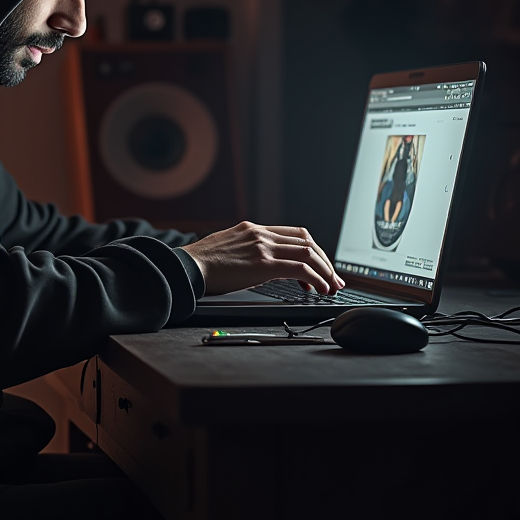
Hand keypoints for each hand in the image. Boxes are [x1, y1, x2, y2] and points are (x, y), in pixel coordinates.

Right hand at [181, 222, 344, 296]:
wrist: (186, 267)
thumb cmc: (200, 264)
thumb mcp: (227, 248)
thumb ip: (247, 251)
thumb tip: (260, 266)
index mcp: (252, 229)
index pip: (295, 234)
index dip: (313, 250)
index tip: (319, 266)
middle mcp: (260, 234)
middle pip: (307, 241)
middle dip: (325, 262)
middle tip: (333, 279)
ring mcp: (262, 247)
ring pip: (308, 253)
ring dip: (325, 271)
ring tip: (330, 286)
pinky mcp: (262, 264)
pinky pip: (300, 269)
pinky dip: (316, 279)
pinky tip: (319, 290)